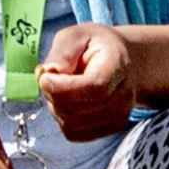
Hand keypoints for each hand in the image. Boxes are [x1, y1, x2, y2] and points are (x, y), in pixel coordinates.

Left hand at [37, 22, 137, 140]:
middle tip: (49, 76)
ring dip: (55, 106)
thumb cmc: (95, 46)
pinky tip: (68, 100)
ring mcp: (119, 116)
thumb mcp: (76, 35)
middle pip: (77, 109)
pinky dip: (62, 118)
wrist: (120, 61)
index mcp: (118, 66)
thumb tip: (49, 72)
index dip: (64, 87)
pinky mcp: (109, 129)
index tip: (44, 78)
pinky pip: (73, 133)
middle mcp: (124, 95)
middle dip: (53, 94)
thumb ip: (63, 52)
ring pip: (71, 123)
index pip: (95, 87)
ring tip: (60, 86)